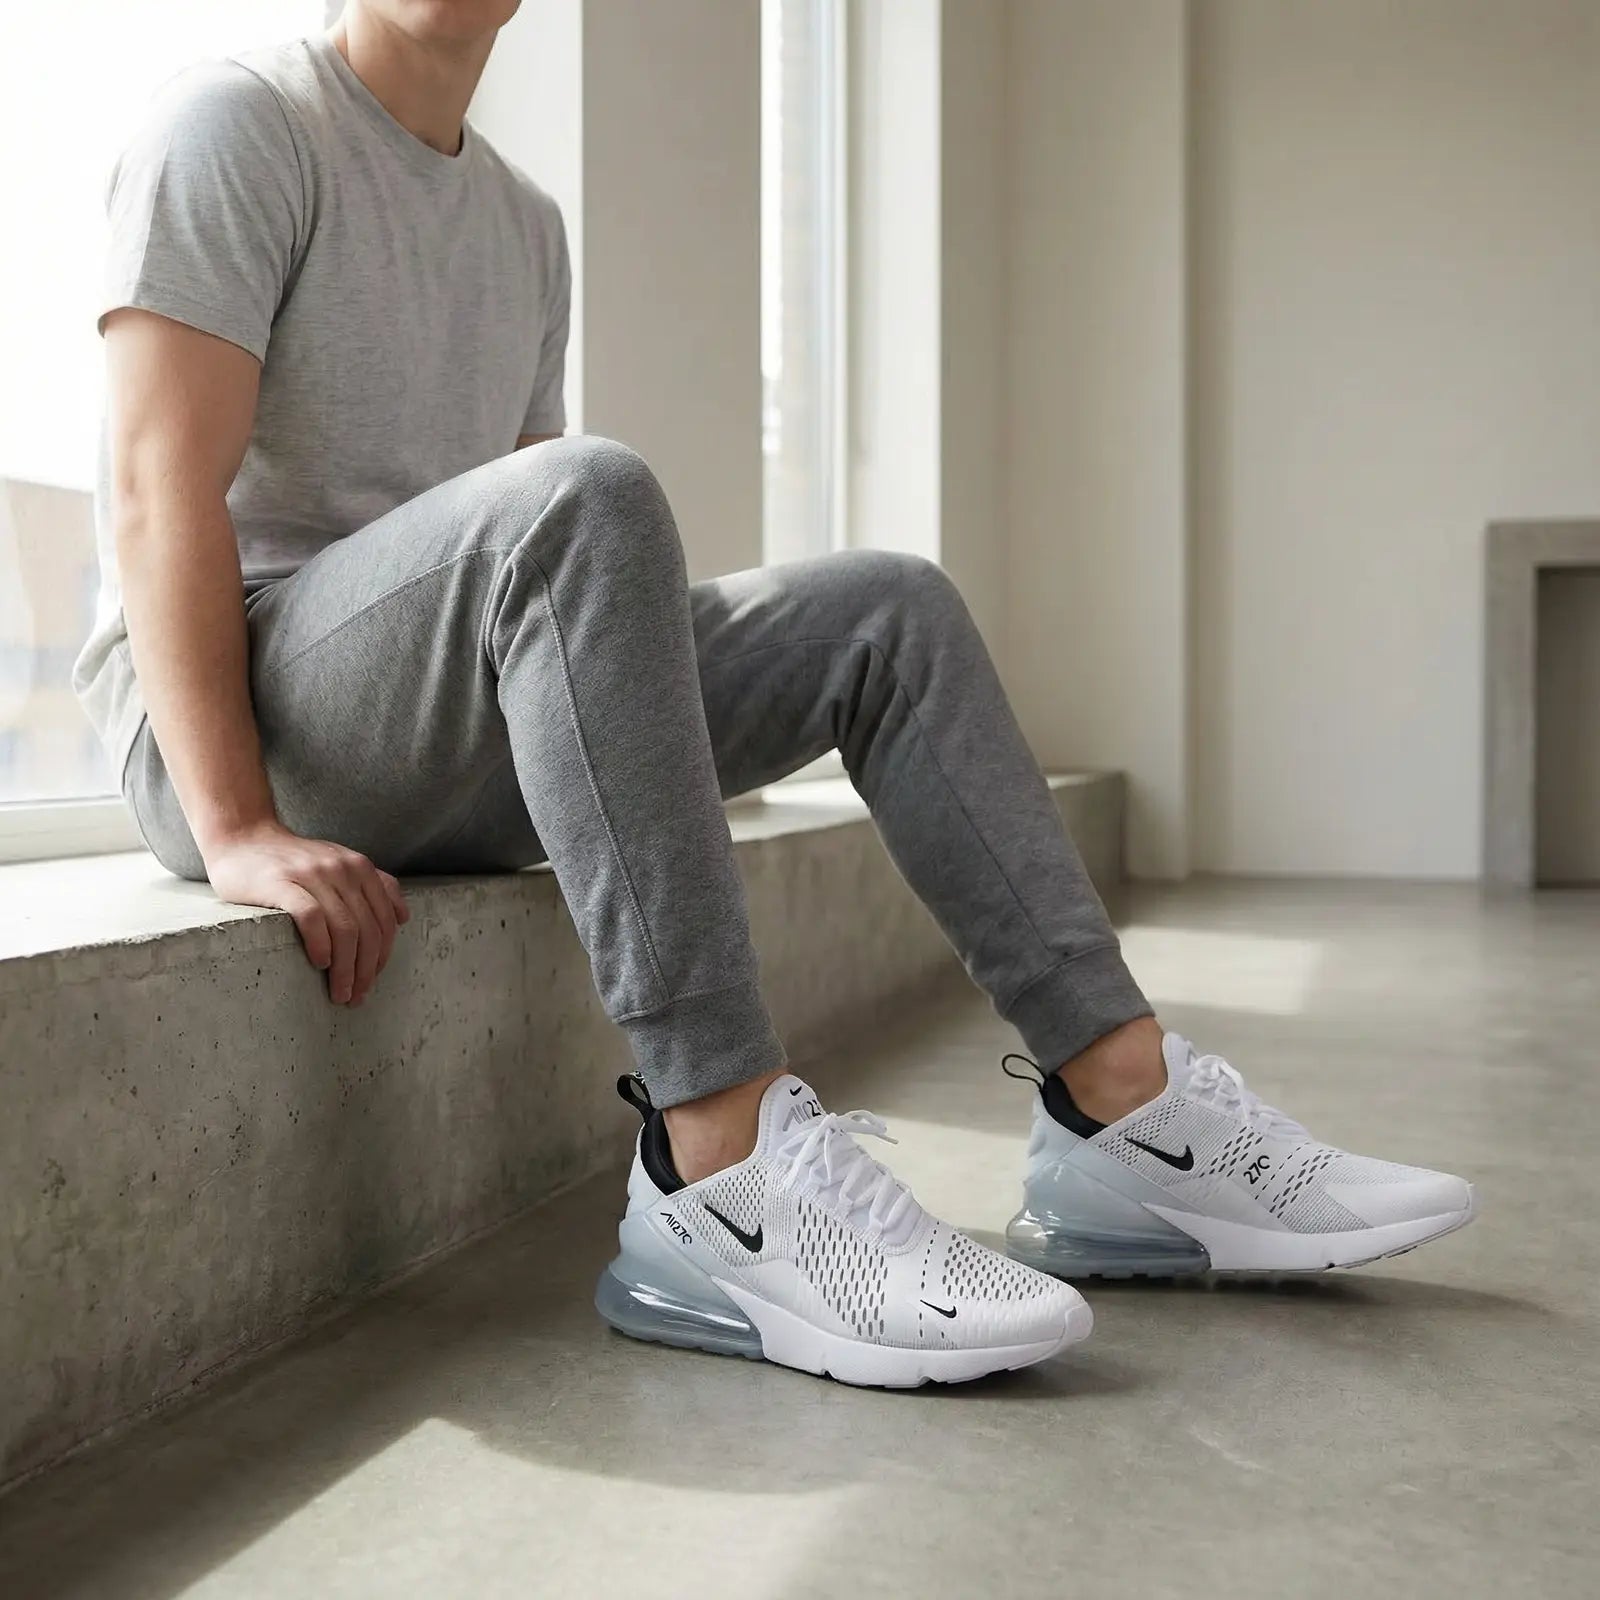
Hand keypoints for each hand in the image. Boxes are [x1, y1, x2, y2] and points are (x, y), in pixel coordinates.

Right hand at [202, 821, 410, 1004]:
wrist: (243, 838)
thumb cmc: (292, 861)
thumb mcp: (339, 864)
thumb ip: (372, 886)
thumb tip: (403, 917)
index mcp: (360, 868)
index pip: (384, 921)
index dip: (382, 956)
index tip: (371, 981)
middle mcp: (342, 869)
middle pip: (367, 929)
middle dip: (366, 970)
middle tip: (356, 997)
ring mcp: (312, 874)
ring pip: (344, 928)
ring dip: (346, 968)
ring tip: (340, 993)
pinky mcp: (282, 882)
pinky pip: (312, 918)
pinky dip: (321, 945)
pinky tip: (320, 964)